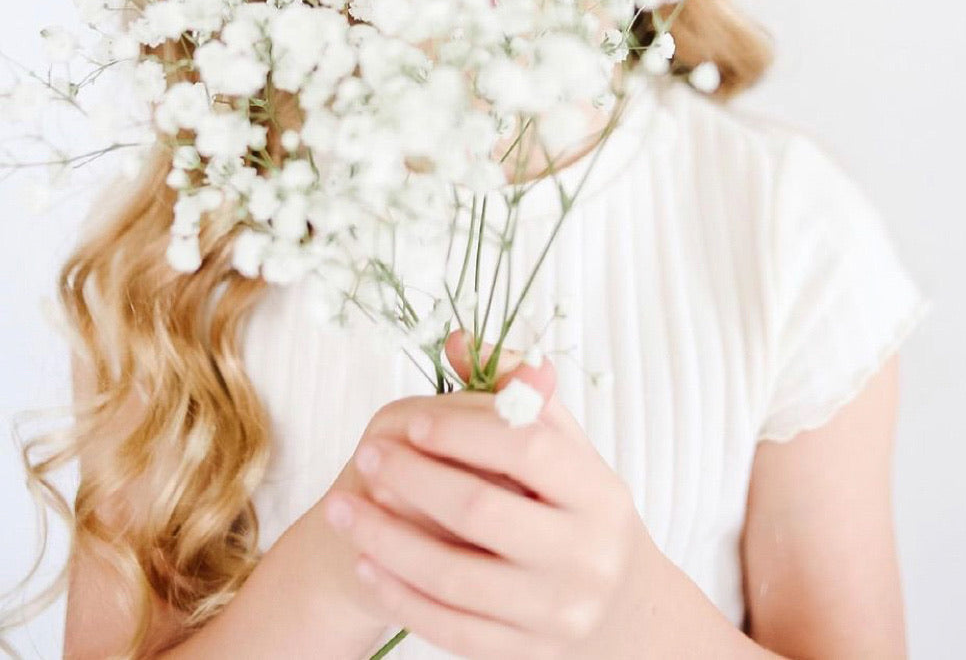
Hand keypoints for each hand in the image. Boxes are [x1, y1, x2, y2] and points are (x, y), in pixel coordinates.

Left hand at [320, 329, 669, 658]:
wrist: (621, 608)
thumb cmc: (580, 508)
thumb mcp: (567, 447)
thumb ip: (514, 392)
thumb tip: (457, 340)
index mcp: (598, 492)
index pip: (528, 449)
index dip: (463, 431)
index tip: (410, 420)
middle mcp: (585, 554)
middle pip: (482, 511)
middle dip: (413, 480)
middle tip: (366, 455)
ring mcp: (555, 612)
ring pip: (454, 577)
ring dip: (387, 540)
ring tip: (342, 509)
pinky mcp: (525, 655)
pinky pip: (449, 627)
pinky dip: (401, 594)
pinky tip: (366, 561)